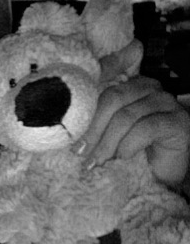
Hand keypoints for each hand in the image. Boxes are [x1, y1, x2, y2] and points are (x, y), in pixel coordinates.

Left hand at [75, 71, 189, 186]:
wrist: (162, 173)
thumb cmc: (130, 150)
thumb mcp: (106, 132)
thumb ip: (92, 118)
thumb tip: (65, 123)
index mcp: (128, 83)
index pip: (108, 70)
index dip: (92, 77)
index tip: (70, 94)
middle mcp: (148, 87)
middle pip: (112, 98)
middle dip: (92, 128)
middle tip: (79, 151)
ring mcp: (165, 102)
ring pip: (126, 116)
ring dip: (107, 142)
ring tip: (96, 160)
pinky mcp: (177, 121)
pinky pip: (146, 128)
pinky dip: (129, 145)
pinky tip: (122, 157)